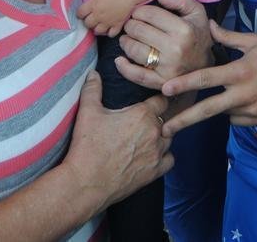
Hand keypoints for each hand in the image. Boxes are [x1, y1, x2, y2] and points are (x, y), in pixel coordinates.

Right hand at [58, 72, 171, 207]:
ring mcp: (157, 153)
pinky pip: (170, 159)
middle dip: (158, 118)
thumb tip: (93, 73)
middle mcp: (155, 132)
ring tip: (146, 137)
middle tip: (144, 120)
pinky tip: (151, 154)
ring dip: (161, 136)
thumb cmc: (88, 146)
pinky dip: (164, 156)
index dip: (157, 99)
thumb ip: (93, 89)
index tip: (151, 101)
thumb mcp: (88, 113)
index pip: (162, 99)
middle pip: (167, 119)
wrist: (87, 183)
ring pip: (169, 139)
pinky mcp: (155, 172)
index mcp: (143, 114)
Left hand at [78, 0, 139, 36]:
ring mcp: (108, 21)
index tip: (83, 13)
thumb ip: (93, 0)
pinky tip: (109, 28)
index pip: (80, 13)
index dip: (80, 13)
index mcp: (93, 4)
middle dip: (88, 21)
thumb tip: (90, 5)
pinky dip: (109, 32)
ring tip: (99, 24)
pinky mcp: (118, 24)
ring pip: (97, 31)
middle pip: (87, 24)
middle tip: (91, 18)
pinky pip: (110, 34)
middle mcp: (99, 14)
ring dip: (97, 28)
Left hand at [115, 0, 214, 88]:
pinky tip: (119, 60)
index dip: (139, 11)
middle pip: (138, 31)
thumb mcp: (197, 13)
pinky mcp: (160, 82)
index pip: (150, 14)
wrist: (205, 66)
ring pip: (134, 50)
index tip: (139, 14)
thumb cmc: (197, 35)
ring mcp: (167, 68)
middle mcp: (175, 49)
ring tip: (127, 39)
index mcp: (184, 30)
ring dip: (125, 42)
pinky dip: (124, 68)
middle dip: (131, 25)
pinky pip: (137, 75)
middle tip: (131, 25)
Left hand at [157, 22, 256, 134]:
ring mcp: (253, 110)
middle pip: (208, 109)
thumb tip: (210, 26)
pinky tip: (247, 98)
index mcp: (240, 71)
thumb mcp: (255, 40)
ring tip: (235, 90)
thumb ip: (228, 38)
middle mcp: (244, 94)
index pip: (206, 79)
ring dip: (221, 105)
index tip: (165, 89)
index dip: (184, 84)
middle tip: (165, 128)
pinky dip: (236, 111)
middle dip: (184, 120)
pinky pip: (238, 119)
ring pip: (224, 113)